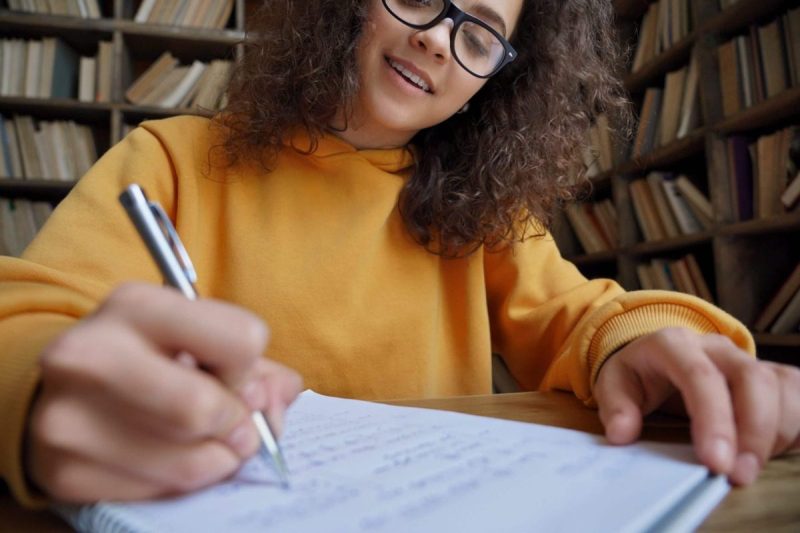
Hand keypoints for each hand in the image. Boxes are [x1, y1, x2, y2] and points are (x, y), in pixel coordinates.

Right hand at [26, 283, 302, 502]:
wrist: (65, 388)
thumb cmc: (151, 356)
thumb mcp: (199, 338)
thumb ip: (256, 365)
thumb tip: (279, 398)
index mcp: (135, 305)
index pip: (242, 339)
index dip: (249, 367)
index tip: (234, 374)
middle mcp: (89, 354)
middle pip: (204, 409)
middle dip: (239, 425)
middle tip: (238, 426)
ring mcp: (67, 417)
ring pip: (192, 460)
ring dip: (220, 459)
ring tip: (208, 441)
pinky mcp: (65, 472)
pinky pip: (163, 491)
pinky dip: (185, 481)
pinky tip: (170, 456)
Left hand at [593, 327, 799, 484]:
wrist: (657, 355)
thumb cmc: (639, 373)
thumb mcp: (615, 383)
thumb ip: (616, 407)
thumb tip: (623, 434)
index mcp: (674, 344)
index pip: (700, 375)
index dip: (713, 419)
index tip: (714, 462)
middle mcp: (716, 347)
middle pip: (751, 379)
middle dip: (752, 431)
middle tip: (738, 475)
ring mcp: (747, 358)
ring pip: (779, 387)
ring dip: (772, 434)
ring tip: (748, 470)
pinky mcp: (770, 374)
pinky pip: (795, 395)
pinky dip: (790, 426)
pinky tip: (769, 453)